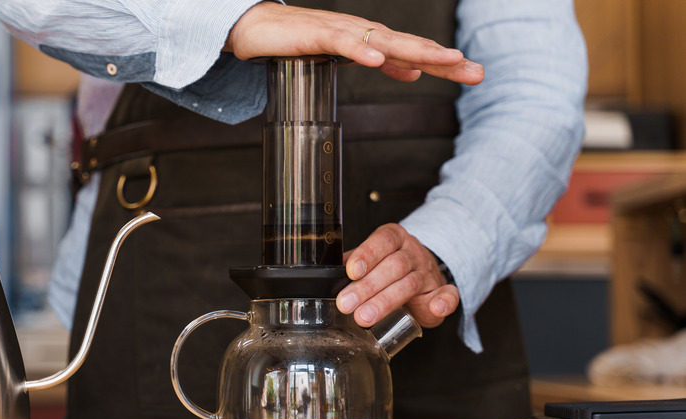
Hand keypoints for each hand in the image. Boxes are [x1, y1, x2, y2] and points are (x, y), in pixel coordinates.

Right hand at [225, 2, 482, 84]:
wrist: (259, 28)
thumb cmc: (301, 40)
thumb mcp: (349, 56)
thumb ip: (382, 63)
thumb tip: (412, 74)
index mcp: (374, 41)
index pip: (415, 52)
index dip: (445, 63)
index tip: (473, 74)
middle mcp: (364, 33)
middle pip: (410, 45)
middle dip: (443, 58)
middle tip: (474, 70)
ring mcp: (342, 31)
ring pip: (384, 41)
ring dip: (415, 50)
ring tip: (442, 61)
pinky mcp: (317, 34)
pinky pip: (342, 43)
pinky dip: (362, 50)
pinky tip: (379, 59)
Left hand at [336, 224, 459, 327]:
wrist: (423, 275)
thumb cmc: (390, 268)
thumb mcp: (371, 260)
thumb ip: (353, 265)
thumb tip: (330, 275)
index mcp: (394, 239)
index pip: (382, 241)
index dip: (367, 254)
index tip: (352, 271)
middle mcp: (412, 253)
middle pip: (393, 266)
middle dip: (367, 286)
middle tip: (347, 304)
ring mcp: (428, 272)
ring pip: (409, 284)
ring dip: (386, 301)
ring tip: (365, 316)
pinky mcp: (442, 292)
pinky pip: (449, 294)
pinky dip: (445, 302)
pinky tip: (436, 308)